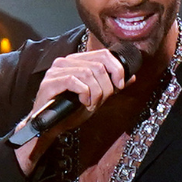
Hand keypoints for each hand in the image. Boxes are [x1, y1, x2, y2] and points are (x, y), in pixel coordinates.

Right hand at [14, 49, 131, 173]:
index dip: (116, 68)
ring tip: (90, 104)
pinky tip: (82, 102)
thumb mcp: (97, 97)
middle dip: (105, 86)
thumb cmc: (71, 111)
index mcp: (76, 61)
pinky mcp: (49, 82)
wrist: (51, 127)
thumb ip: (111, 85)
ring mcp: (56, 71)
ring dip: (95, 93)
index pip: (103, 54)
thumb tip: (131, 77)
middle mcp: (65, 62)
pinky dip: (84, 93)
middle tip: (101, 100)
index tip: (120, 84)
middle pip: (98, 65)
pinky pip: (74, 81)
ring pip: (88, 73)